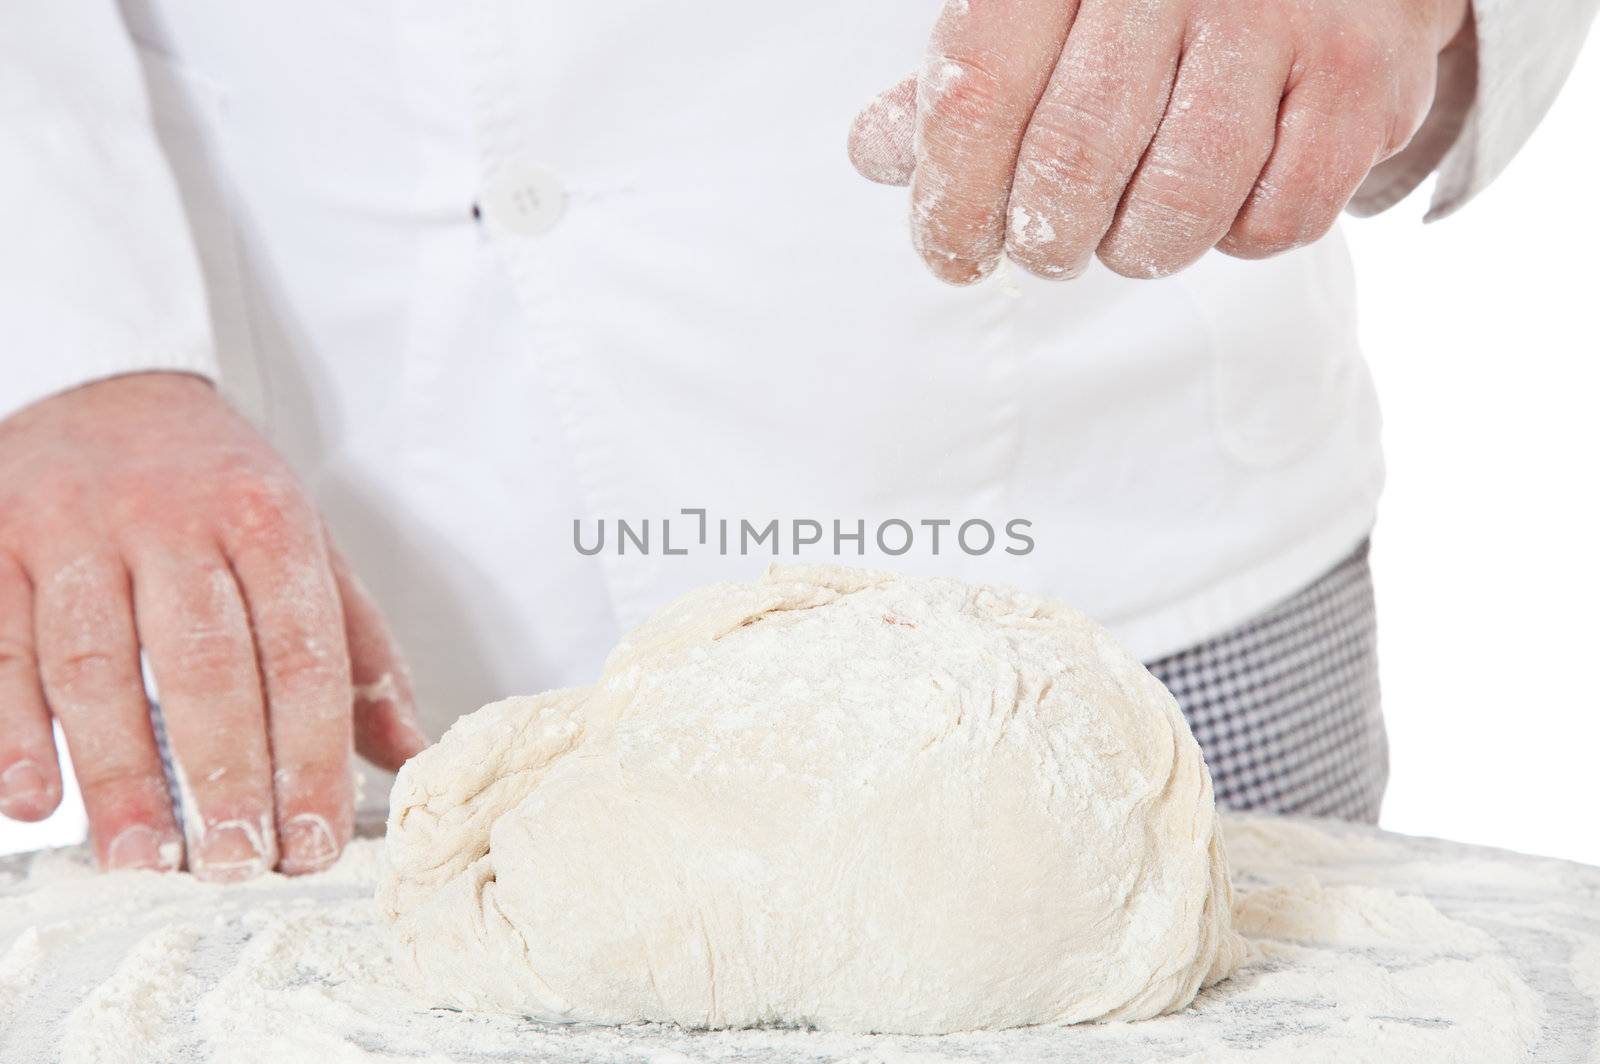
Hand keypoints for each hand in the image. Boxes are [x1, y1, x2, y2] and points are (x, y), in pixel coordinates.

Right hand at [0, 373, 427, 879]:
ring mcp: (74, 527)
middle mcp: (173, 517)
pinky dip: (11, 729)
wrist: (113, 390)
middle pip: (204, 661)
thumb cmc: (223, 493)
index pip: (301, 649)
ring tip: (145, 857)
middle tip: (236, 862)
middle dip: (224, 772)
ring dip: (117, 772)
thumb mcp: (308, 550)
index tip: (316, 837)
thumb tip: (412, 754)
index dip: (311, 752)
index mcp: (267, 520)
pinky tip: (33, 800)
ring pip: (95, 663)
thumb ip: (359, 655)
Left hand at [848, 0, 1471, 282]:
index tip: (951, 253)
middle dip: (1045, 238)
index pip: (977, 93)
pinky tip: (1220, 197)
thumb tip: (877, 152)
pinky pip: (1274, 218)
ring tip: (1124, 228)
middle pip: (1073, 161)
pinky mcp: (1361, 80)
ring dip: (1135, 246)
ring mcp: (1278, 20)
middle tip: (1044, 247)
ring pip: (1178, 205)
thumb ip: (966, 75)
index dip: (951, 197)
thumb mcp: (1044, 3)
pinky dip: (1235, 235)